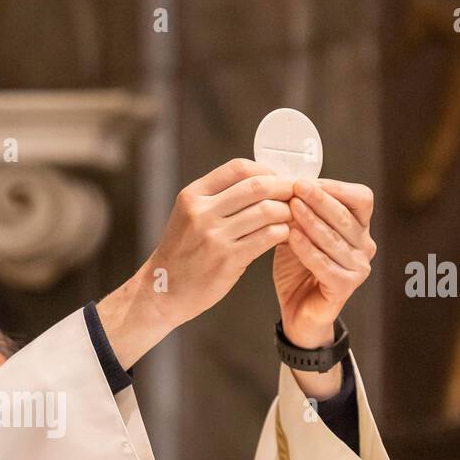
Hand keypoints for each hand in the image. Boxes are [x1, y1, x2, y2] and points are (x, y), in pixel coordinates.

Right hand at [99, 159, 293, 368]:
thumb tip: (263, 182)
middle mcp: (202, 212)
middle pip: (257, 186)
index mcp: (193, 196)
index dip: (266, 170)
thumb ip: (218, 198)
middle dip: (283, 187)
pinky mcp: (228, 259)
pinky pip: (268, 236)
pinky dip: (283, 232)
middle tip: (296, 194)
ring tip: (292, 216)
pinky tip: (285, 235)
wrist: (163, 291)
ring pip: (267, 210)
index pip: (238, 168)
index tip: (279, 178)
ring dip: (287, 211)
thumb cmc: (182, 254)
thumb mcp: (189, 216)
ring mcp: (215, 236)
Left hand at [272, 178, 375, 349]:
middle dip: (319, 199)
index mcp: (359, 228)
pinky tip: (291, 237)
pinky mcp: (345, 286)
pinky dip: (307, 249)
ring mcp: (359, 267)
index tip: (304, 179)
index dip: (334, 187)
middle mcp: (364, 245)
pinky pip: (325, 264)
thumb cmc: (299, 268)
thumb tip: (286, 183)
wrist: (298, 310)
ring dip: (311, 221)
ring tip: (291, 208)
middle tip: (296, 187)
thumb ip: (297, 212)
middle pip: (345, 215)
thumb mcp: (297, 232)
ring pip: (335, 238)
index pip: (359, 198)